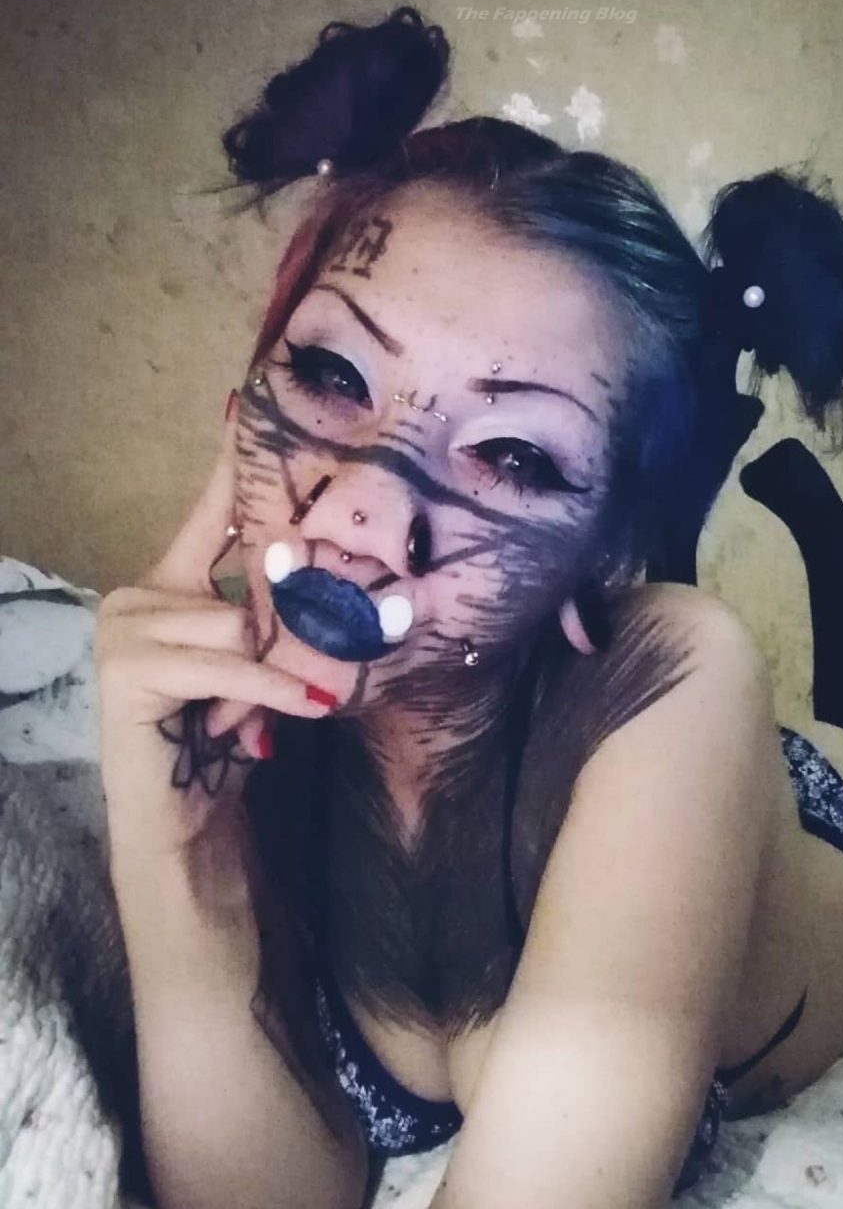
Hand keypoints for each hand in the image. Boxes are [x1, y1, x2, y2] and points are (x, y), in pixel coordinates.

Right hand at [95, 404, 334, 864]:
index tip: (246, 401)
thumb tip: (328, 580)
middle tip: (340, 645)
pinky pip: (226, 662)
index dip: (231, 460)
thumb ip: (275, 617)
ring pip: (241, 621)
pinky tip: (306, 707)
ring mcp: (125, 628)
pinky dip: (270, 687)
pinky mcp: (127, 669)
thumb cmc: (225, 737)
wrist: (185, 819)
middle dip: (297, 619)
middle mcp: (140, 593)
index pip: (210, 511)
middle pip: (247, 577)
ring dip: (279, 670)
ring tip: (278, 710)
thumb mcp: (260, 663)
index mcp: (170, 583)